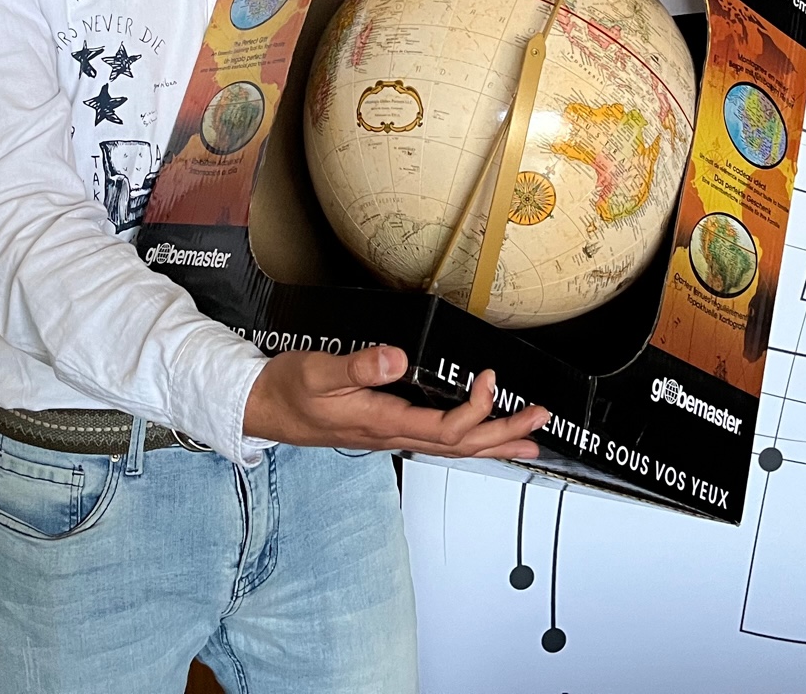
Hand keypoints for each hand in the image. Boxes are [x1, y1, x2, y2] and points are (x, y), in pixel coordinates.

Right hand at [241, 345, 549, 458]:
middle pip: (461, 445)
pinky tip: (482, 438)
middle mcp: (393, 434)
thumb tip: (395, 357)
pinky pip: (439, 441)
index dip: (475, 408)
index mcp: (383, 422)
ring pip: (454, 447)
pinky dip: (470, 440)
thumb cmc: (291, 391)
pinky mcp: (388, 429)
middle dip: (504, 434)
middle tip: (539, 421)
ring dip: (494, 442)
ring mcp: (392, 435)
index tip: (488, 377)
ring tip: (528, 439)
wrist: (266, 408)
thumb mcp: (320, 372)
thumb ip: (360, 366)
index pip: (444, 428)